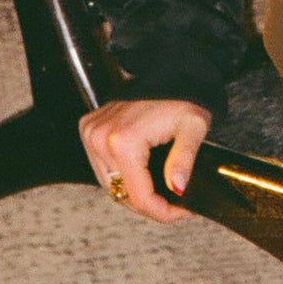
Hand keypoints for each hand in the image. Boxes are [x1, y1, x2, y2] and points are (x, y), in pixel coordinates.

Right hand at [80, 98, 210, 222]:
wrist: (170, 70)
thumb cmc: (183, 96)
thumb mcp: (193, 127)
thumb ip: (184, 159)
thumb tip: (177, 189)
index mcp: (123, 140)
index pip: (138, 197)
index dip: (161, 212)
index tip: (180, 212)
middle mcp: (101, 138)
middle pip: (122, 195)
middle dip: (150, 205)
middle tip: (175, 205)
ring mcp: (91, 133)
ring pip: (110, 186)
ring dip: (134, 193)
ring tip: (161, 192)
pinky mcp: (89, 130)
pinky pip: (103, 169)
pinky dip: (122, 176)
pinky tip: (142, 176)